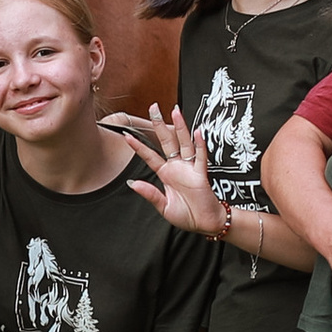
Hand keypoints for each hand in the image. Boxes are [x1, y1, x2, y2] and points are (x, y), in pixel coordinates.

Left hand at [106, 105, 231, 239]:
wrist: (205, 223)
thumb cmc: (187, 215)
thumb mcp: (164, 207)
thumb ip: (150, 194)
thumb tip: (133, 183)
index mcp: (165, 174)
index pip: (149, 156)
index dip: (138, 146)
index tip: (126, 135)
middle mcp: (177, 167)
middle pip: (166, 141)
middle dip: (159, 124)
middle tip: (153, 108)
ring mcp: (189, 168)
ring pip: (184, 143)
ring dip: (180, 127)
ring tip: (175, 111)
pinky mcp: (201, 174)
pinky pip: (200, 157)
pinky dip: (200, 145)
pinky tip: (198, 133)